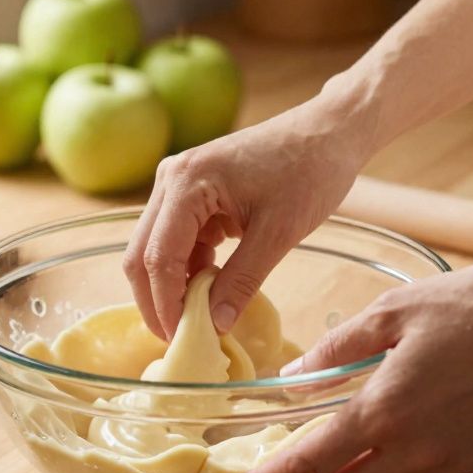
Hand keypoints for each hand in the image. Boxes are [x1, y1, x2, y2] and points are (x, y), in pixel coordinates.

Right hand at [123, 94, 372, 339]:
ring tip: (197, 320)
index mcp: (186, 182)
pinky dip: (189, 269)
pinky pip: (178, 239)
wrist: (329, 132)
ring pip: (157, 248)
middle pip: (143, 253)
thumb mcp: (278, 233)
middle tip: (179, 339)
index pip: (158, 256)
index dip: (164, 304)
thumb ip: (242, 280)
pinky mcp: (193, 193)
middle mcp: (171, 179)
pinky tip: (210, 291)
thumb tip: (214, 324)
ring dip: (173, 285)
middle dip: (157, 300)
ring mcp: (179, 184)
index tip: (179, 340)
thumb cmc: (310, 172)